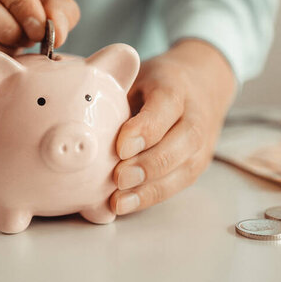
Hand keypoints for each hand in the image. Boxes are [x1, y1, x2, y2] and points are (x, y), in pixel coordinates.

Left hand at [110, 39, 235, 214]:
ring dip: (149, 189)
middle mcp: (196, 117)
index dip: (144, 129)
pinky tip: (127, 204)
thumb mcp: (137, 77)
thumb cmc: (157, 84)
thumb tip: (78, 120)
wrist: (202, 85)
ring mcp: (202, 144)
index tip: (120, 147)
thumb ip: (116, 96)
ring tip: (119, 201)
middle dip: (148, 164)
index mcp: (176, 87)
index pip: (165, 107)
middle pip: (181, 142)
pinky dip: (151, 197)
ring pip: (183, 169)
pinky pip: (178, 185)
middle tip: (118, 177)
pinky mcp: (197, 165)